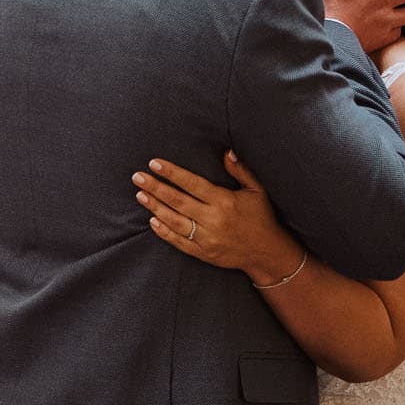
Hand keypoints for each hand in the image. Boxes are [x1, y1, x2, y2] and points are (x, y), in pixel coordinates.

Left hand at [135, 152, 299, 286]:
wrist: (267, 253)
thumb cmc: (262, 218)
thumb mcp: (256, 191)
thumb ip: (240, 171)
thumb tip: (226, 151)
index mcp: (224, 201)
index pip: (192, 184)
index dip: (172, 173)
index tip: (154, 163)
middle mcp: (213, 219)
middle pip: (177, 201)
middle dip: (155, 188)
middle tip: (138, 177)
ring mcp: (206, 238)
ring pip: (174, 221)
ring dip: (155, 207)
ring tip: (140, 195)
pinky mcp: (203, 253)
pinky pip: (179, 242)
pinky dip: (164, 231)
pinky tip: (152, 220)